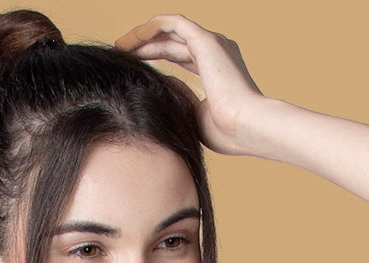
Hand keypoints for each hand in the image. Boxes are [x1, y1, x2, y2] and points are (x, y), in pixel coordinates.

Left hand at [113, 15, 267, 154]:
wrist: (247, 127)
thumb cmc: (228, 132)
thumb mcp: (196, 116)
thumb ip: (181, 98)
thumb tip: (164, 86)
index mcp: (218, 69)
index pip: (183, 56)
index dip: (158, 58)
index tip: (136, 68)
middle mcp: (217, 51)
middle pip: (174, 43)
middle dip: (147, 47)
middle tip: (122, 55)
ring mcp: (212, 43)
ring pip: (170, 30)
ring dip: (144, 36)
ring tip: (121, 46)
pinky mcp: (205, 40)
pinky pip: (172, 24)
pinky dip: (151, 28)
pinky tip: (132, 39)